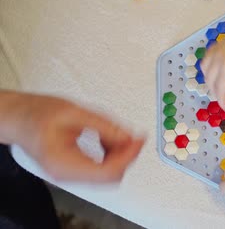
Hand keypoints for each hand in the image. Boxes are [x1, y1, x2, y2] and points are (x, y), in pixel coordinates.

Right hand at [2, 92, 143, 182]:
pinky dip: (112, 155)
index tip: (139, 140)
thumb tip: (129, 137)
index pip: (107, 171)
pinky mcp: (75, 170)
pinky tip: (110, 139)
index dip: (128, 156)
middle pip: (110, 177)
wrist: (20, 118)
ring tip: (119, 134)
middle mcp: (66, 173)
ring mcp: (70, 174)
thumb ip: (104, 126)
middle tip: (134, 136)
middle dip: (126, 157)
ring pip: (108, 175)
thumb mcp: (75, 112)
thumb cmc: (38, 113)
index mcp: (64, 161)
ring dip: (120, 156)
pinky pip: (101, 169)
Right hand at [201, 19, 224, 111]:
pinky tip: (216, 69)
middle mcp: (218, 61)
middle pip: (210, 81)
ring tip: (218, 85)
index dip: (222, 102)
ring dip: (209, 79)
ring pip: (204, 68)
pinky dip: (208, 66)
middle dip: (215, 93)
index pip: (220, 91)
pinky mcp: (219, 44)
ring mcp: (217, 51)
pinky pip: (207, 57)